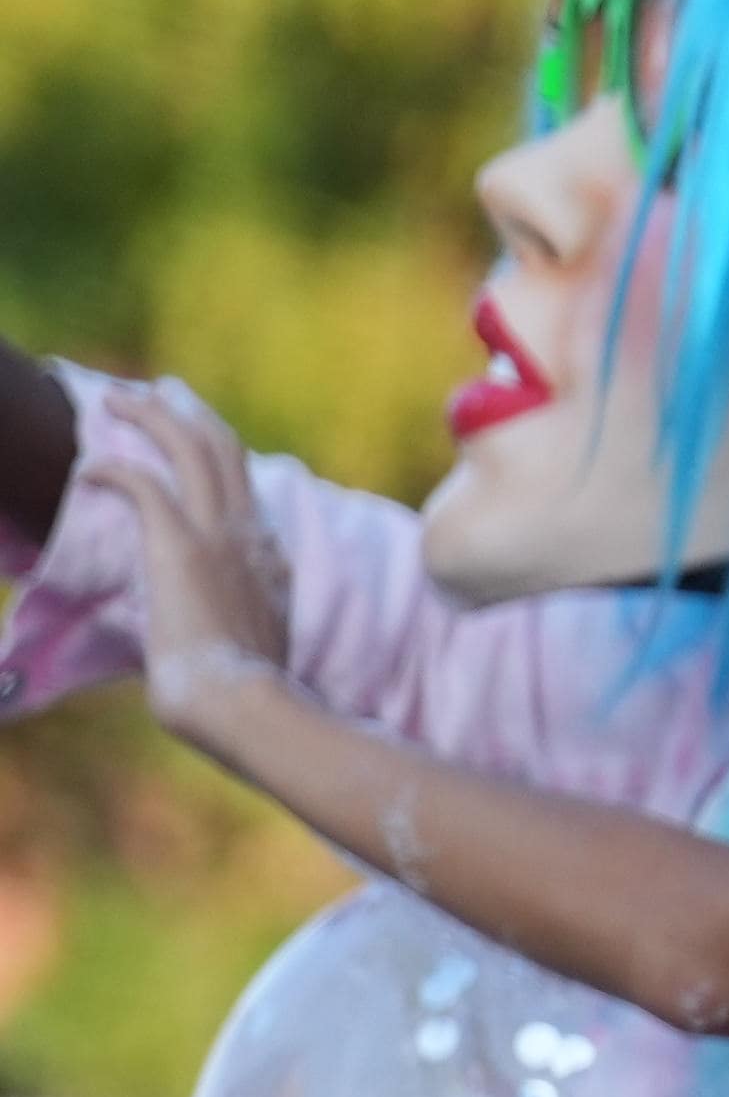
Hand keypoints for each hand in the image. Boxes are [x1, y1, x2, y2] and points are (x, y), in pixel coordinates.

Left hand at [76, 382, 285, 685]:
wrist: (249, 706)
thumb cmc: (245, 698)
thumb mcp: (253, 649)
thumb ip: (241, 626)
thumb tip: (221, 639)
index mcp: (269, 558)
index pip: (243, 490)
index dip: (215, 457)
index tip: (192, 442)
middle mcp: (250, 534)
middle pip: (224, 448)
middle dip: (188, 413)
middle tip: (160, 391)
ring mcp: (220, 536)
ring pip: (192, 448)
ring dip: (153, 416)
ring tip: (118, 398)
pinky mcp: (181, 546)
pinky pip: (144, 486)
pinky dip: (114, 470)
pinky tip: (89, 468)